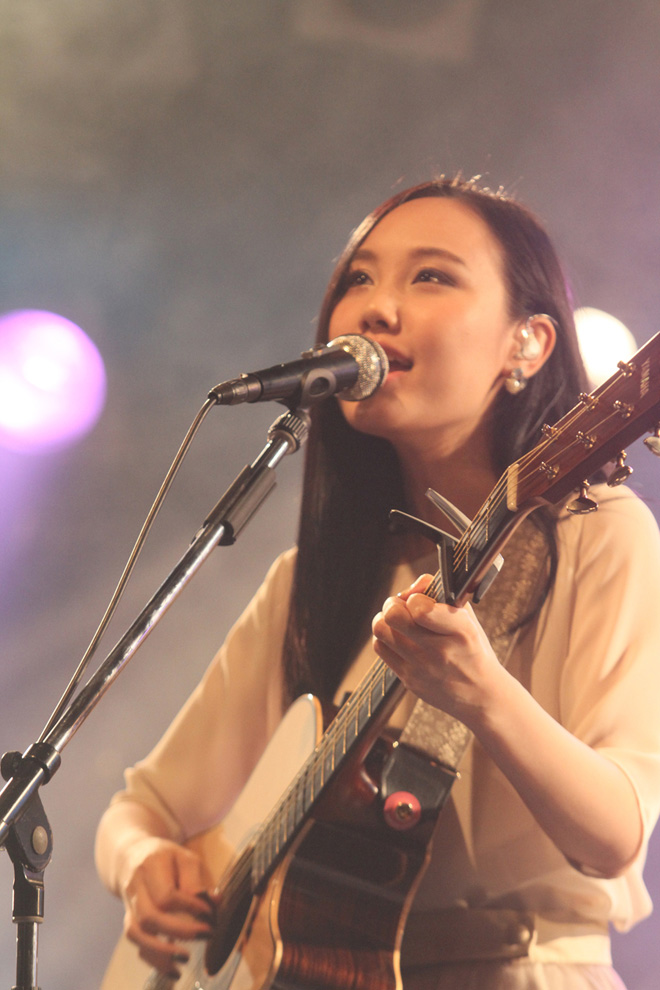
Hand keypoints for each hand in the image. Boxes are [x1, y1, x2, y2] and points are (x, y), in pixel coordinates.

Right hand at [119, 836, 212, 976]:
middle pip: (149, 916)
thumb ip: (197, 880)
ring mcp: (129, 904)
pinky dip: (153, 959)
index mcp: (151, 864)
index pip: (166, 894)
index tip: (210, 913)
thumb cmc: (167, 857)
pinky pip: (137, 943)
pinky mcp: (129, 919)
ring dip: (161, 951)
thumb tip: (214, 902)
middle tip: (206, 934)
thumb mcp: (185, 857)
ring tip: (186, 959)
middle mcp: (135, 885)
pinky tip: (174, 969)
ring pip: (137, 933)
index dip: (189, 907)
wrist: (132, 855)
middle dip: (179, 931)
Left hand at [371, 574, 506, 723]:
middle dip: (393, 604)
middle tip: (402, 606)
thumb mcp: (467, 618)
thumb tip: (416, 584)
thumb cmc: (472, 649)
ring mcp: (421, 668)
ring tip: (398, 622)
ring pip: (381, 630)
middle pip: (393, 616)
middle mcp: (439, 651)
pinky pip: (381, 648)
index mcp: (460, 631)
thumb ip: (442, 594)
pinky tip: (399, 638)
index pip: (421, 608)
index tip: (421, 600)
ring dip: (385, 620)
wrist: (481, 696)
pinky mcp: (408, 680)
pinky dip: (385, 638)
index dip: (415, 597)